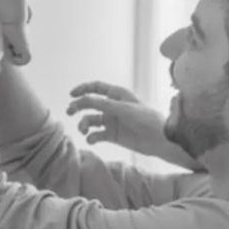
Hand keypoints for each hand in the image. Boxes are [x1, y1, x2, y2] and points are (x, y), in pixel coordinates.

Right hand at [67, 81, 202, 169]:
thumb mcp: (124, 109)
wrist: (159, 139)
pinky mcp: (112, 135)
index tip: (71, 95)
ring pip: (90, 120)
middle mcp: (112, 107)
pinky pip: (96, 135)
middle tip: (69, 112)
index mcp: (117, 95)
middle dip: (78, 107)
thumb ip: (103, 104)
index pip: (96, 88)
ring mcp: (112, 121)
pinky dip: (91, 137)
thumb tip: (83, 99)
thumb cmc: (146, 119)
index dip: (82, 90)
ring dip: (84, 124)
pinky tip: (92, 139)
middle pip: (89, 104)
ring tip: (83, 130)